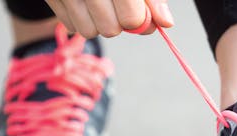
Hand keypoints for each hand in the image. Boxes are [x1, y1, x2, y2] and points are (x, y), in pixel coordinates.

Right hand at [44, 0, 173, 37]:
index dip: (138, 19)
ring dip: (99, 23)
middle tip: (118, 5)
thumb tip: (165, 22)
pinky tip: (86, 2)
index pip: (131, 19)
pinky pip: (72, 26)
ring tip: (102, 4)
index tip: (138, 11)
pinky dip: (81, 19)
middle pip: (110, 29)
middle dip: (119, 22)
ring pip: (89, 31)